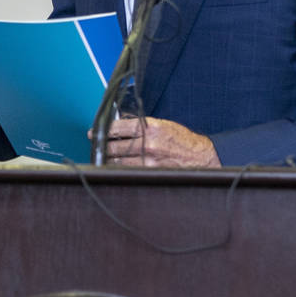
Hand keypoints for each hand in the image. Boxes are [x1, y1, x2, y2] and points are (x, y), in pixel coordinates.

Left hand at [104, 116, 220, 167]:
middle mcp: (148, 143)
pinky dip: (120, 168)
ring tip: (105, 157)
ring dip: (109, 159)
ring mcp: (148, 160)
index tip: (94, 133)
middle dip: (102, 147)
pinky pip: (128, 170)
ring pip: (118, 161)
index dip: (102, 132)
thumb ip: (140, 124)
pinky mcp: (150, 171)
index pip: (117, 128)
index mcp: (150, 126)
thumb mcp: (162, 124)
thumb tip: (118, 126)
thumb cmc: (181, 139)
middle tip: (97, 146)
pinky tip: (117, 166)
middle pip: (114, 146)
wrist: (201, 156)